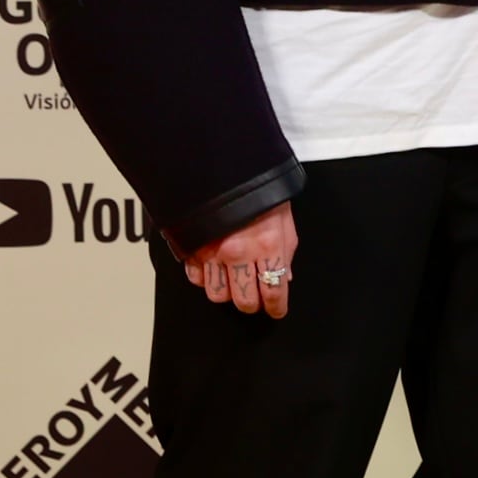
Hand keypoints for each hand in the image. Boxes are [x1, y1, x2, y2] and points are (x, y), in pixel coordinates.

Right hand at [183, 200, 297, 317]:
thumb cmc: (259, 189)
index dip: (276, 307)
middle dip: (253, 304)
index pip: (274, 291)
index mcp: (267, 245)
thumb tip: (285, 277)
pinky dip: (205, 280)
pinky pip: (196, 279)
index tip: (277, 310)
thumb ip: (286, 251)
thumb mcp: (284, 218)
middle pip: (244, 301)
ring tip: (234, 283)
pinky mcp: (192, 247)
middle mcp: (239, 252)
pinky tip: (214, 271)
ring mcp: (212, 252)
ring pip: (217, 295)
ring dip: (228, 294)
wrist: (226, 166)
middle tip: (257, 298)